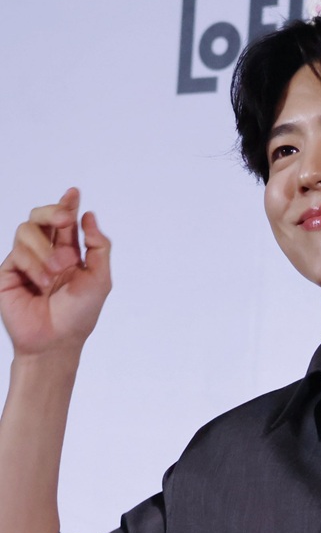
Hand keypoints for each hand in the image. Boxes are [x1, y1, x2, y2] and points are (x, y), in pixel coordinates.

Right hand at [0, 188, 111, 357]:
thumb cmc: (79, 314)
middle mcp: (45, 253)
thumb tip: (88, 216)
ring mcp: (25, 261)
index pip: (65, 222)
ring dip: (46, 249)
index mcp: (68, 252)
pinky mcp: (8, 272)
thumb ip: (98, 247)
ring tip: (58, 270)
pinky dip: (34, 265)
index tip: (74, 191)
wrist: (56, 340)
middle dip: (53, 211)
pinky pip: (17, 253)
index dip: (67, 204)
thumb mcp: (100, 279)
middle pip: (42, 216)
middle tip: (66, 218)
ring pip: (27, 230)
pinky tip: (42, 283)